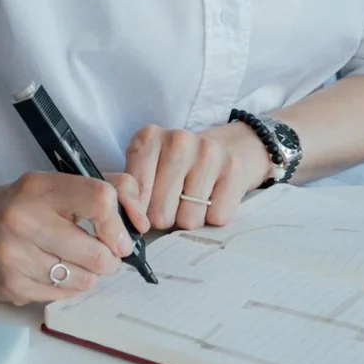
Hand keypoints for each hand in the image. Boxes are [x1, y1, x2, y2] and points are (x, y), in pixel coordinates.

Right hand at [0, 171, 137, 305]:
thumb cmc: (14, 207)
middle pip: (98, 253)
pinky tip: (48, 273)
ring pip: (83, 280)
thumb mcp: (50, 186)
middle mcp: (23, 220)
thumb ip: (97, 191)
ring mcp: (15, 256)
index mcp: (38, 187)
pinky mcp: (12, 286)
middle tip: (102, 255)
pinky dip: (64, 288)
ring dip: (87, 275)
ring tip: (72, 263)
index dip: (119, 222)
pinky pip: (62, 297)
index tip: (119, 234)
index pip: (100, 199)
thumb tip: (139, 218)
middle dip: (109, 259)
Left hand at [114, 122, 272, 233]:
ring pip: (189, 220)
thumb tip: (132, 225)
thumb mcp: (143, 171)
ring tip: (190, 200)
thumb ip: (130, 194)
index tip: (143, 212)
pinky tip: (210, 198)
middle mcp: (178, 140)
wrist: (220, 150)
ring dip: (188, 219)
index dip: (138, 213)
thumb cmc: (171, 168)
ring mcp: (208, 152)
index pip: (135, 195)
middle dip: (164, 219)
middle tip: (170, 205)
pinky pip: (216, 218)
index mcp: (148, 138)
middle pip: (160, 213)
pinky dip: (212, 217)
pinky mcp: (233, 169)